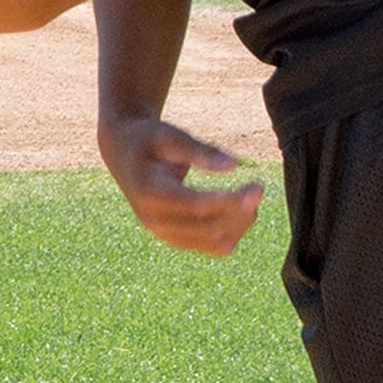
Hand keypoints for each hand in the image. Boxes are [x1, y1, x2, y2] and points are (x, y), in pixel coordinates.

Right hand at [99, 114, 265, 256]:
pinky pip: (213, 247)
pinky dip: (232, 231)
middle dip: (240, 211)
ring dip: (240, 223)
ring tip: (250, 195)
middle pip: (210, 229)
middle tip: (258, 186)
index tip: (257, 186)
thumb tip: (234, 165)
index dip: (230, 200)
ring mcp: (163, 233)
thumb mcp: (171, 135)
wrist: (123, 153)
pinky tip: (239, 208)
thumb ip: (201, 150)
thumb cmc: (149, 139)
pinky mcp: (175, 239)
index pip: (196, 206)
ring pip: (216, 243)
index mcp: (149, 192)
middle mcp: (153, 219)